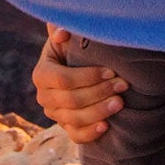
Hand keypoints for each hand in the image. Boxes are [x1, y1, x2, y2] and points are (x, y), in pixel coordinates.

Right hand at [35, 24, 125, 141]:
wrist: (79, 67)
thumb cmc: (75, 48)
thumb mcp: (69, 36)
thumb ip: (62, 29)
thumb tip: (62, 34)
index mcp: (42, 74)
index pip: (63, 80)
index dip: (88, 77)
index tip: (112, 71)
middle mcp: (44, 96)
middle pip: (70, 101)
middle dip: (99, 93)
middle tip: (123, 85)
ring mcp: (54, 114)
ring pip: (74, 119)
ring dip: (99, 112)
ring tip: (120, 102)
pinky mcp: (66, 127)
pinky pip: (75, 135)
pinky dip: (90, 133)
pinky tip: (107, 126)